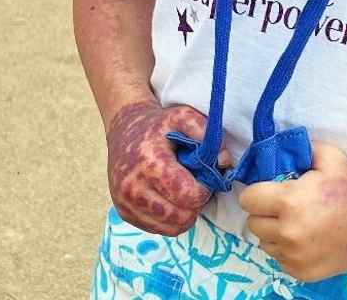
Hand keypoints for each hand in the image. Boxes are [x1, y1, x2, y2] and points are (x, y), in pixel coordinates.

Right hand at [104, 101, 212, 235]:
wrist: (123, 130)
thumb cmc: (158, 125)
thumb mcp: (183, 116)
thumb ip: (206, 133)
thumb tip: (223, 162)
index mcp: (150, 162)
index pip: (188, 196)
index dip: (204, 191)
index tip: (203, 179)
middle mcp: (133, 186)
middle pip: (180, 217)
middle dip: (195, 206)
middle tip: (195, 188)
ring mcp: (125, 202)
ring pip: (170, 228)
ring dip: (184, 215)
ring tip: (182, 194)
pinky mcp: (123, 212)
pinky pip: (157, 229)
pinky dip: (169, 220)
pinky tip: (169, 200)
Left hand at [241, 142, 346, 282]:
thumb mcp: (330, 158)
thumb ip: (303, 150)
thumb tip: (285, 149)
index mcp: (288, 201)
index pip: (248, 199)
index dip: (257, 193)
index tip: (269, 192)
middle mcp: (286, 232)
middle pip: (252, 223)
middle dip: (264, 213)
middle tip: (283, 208)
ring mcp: (293, 255)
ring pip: (264, 242)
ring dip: (274, 232)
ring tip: (297, 224)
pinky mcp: (300, 272)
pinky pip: (280, 259)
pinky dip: (287, 250)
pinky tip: (306, 240)